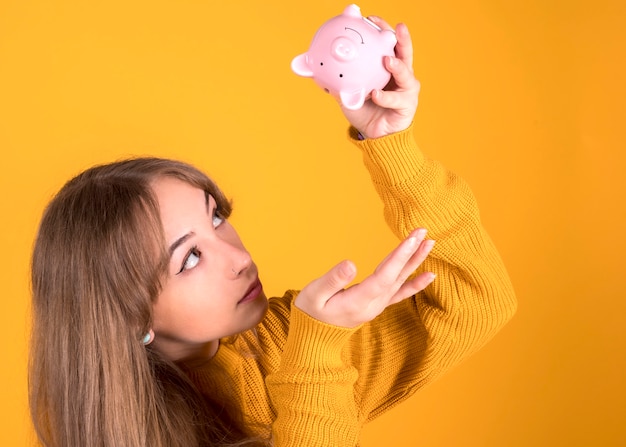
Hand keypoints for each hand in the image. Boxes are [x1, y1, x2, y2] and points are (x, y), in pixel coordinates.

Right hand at [295, 229, 434, 327]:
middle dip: (411, 252)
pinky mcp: (377, 304)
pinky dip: (415, 284)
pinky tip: (430, 275)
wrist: (313, 335)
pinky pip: (400, 293)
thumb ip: (332, 280)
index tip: (411, 239)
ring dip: (415, 261)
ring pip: (400, 281)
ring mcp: (377, 306)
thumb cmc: (311, 311)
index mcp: (358, 302)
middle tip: (423, 232)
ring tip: (429, 242)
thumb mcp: (314, 294)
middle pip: (396, 276)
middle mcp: (373, 305)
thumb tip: (351, 263)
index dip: (399, 257)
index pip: (384, 276)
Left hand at [341, 18, 420, 138]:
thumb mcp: (346, 91)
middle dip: (400, 38)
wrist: (373, 135)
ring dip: (397, 66)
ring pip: (406, 74)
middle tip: (393, 29)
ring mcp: (407, 89)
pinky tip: (375, 94)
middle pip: (404, 52)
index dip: (382, 29)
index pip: (388, 43)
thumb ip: (334, 78)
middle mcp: (401, 75)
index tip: (371, 18)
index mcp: (388, 67)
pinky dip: (385, 97)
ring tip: (387, 60)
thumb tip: (308, 66)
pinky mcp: (407, 105)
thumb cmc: (363, 109)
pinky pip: (396, 100)